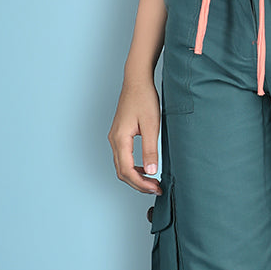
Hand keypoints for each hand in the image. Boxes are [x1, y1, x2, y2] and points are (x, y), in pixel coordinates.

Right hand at [108, 76, 163, 192]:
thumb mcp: (152, 125)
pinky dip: (134, 168)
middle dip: (138, 184)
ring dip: (136, 177)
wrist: (137, 81)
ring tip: (153, 181)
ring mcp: (115, 138)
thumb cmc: (144, 99)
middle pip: (122, 172)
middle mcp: (114, 140)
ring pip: (122, 166)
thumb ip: (151, 149)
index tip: (156, 187)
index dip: (141, 183)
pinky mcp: (120, 135)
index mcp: (120, 139)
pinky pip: (123, 158)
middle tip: (156, 188)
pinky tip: (147, 168)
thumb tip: (152, 171)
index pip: (127, 171)